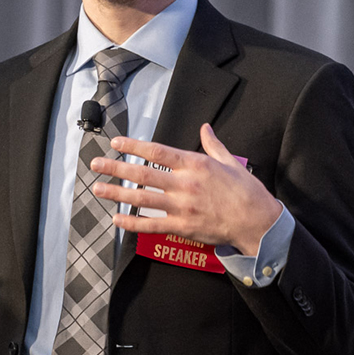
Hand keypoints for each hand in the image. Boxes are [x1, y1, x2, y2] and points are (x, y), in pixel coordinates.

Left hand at [91, 123, 281, 255]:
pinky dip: (132, 222)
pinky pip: (152, 225)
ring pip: (142, 198)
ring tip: (97, 189)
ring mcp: (181, 207)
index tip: (116, 142)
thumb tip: (205, 128)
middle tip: (96, 164)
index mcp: (195, 164)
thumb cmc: (246, 192)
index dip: (133, 146)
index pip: (157, 152)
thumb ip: (213, 144)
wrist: (257, 222)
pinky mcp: (182, 226)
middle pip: (142, 173)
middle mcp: (184, 184)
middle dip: (116, 168)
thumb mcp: (230, 162)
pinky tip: (117, 218)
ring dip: (117, 193)